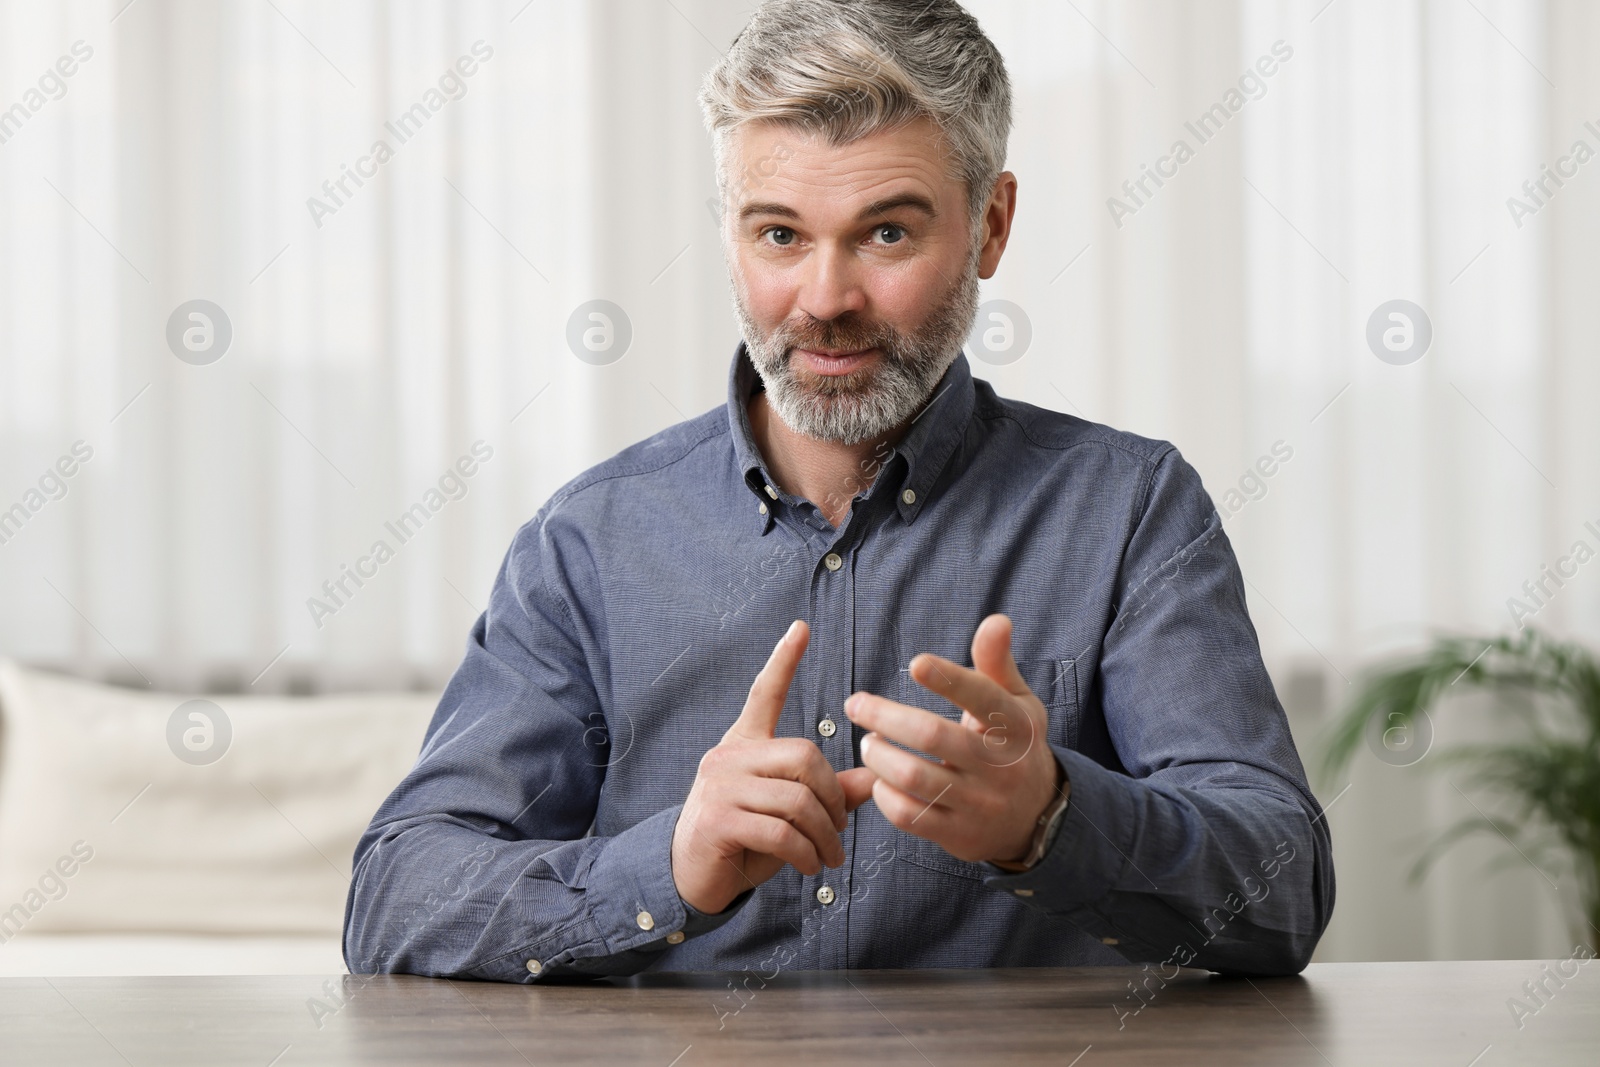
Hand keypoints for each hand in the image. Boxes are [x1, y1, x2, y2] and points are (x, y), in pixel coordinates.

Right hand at [671, 620, 877, 914]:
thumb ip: (827, 793)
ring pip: (796, 800)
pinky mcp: (717, 821)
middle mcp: (728, 757)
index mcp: (744, 745)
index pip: (762, 693)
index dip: (783, 660)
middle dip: (834, 796)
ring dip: (824, 835)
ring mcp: (719, 787)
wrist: (691, 877)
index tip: (801, 627)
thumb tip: (873, 778)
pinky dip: (806, 854)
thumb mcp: (788, 814)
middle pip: (804, 756)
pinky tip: (812, 868)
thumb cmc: (743, 840)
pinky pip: (779, 832)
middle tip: (841, 827)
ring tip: (831, 856)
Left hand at [844, 613, 1061, 864]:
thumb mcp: (1017, 702)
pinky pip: (909, 815)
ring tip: (868, 742)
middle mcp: (999, 766)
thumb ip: (997, 663)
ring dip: (878, 755)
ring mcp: (978, 803)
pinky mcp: (958, 834)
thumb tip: (996, 619)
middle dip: (884, 716)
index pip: (982, 697)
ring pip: (914, 777)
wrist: (1035, 817)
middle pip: (932, 736)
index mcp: (1015, 726)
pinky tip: (879, 778)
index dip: (948, 679)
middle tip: (856, 704)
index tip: (915, 664)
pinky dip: (884, 794)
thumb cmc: (1014, 746)